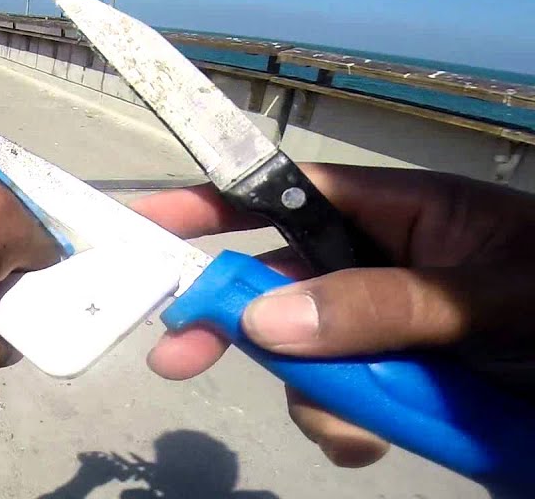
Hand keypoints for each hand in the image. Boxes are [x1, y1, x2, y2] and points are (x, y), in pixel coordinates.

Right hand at [131, 165, 534, 467]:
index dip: (212, 203)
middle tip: (176, 359)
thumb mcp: (491, 298)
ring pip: (308, 355)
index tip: (145, 224)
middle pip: (280, 282)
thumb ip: (382, 305)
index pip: (287, 193)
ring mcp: (392, 327)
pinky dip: (345, 425)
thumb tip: (264, 321)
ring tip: (360, 430)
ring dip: (315, 395)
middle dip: (232, 322)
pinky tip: (377, 443)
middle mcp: (386, 262)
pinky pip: (343, 400)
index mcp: (404, 212)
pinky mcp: (407, 382)